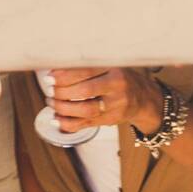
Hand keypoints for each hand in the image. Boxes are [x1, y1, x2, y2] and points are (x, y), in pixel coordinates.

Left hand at [47, 67, 162, 133]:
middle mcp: (117, 87)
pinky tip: (56, 120)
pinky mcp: (111, 120)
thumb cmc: (119, 79)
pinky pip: (87, 124)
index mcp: (114, 69)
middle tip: (50, 90)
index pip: (86, 71)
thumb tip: (55, 70)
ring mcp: (115, 106)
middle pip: (85, 91)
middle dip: (62, 92)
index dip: (65, 75)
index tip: (49, 77)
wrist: (142, 99)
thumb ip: (87, 67)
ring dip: (63, 108)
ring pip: (86, 110)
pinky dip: (68, 124)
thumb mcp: (109, 67)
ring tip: (51, 103)